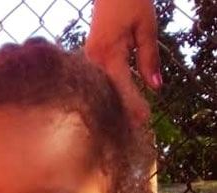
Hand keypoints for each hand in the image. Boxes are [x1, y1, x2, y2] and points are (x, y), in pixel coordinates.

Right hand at [85, 0, 160, 124]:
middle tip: (138, 127)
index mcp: (108, 52)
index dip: (133, 104)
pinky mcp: (89, 61)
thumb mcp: (146, 27)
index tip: (145, 120)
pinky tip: (119, 106)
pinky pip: (99, 82)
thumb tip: (156, 88)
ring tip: (129, 121)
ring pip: (102, 90)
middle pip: (108, 94)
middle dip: (123, 111)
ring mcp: (88, 61)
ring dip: (115, 105)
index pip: (121, 86)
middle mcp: (93, 60)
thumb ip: (149, 58)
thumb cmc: (130, 1)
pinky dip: (110, 94)